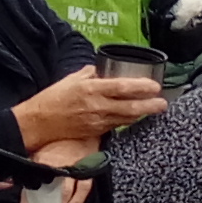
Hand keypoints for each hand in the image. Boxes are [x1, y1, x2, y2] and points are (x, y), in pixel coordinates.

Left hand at [0, 139, 101, 202]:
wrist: (77, 123)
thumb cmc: (51, 139)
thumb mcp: (30, 152)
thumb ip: (16, 171)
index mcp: (39, 165)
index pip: (30, 191)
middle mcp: (54, 169)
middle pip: (46, 197)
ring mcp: (71, 169)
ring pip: (62, 195)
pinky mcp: (85, 169)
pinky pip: (83, 187)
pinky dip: (77, 200)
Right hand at [9, 67, 165, 149]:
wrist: (38, 123)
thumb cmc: (53, 99)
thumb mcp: (71, 80)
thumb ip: (90, 74)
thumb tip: (103, 70)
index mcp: (91, 90)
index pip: (121, 87)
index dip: (140, 87)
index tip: (154, 86)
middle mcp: (97, 107)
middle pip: (129, 107)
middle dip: (149, 106)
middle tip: (163, 103)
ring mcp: (97, 122)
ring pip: (125, 118)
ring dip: (142, 114)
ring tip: (155, 108)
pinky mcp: (95, 132)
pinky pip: (116, 125)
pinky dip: (128, 120)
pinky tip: (136, 116)